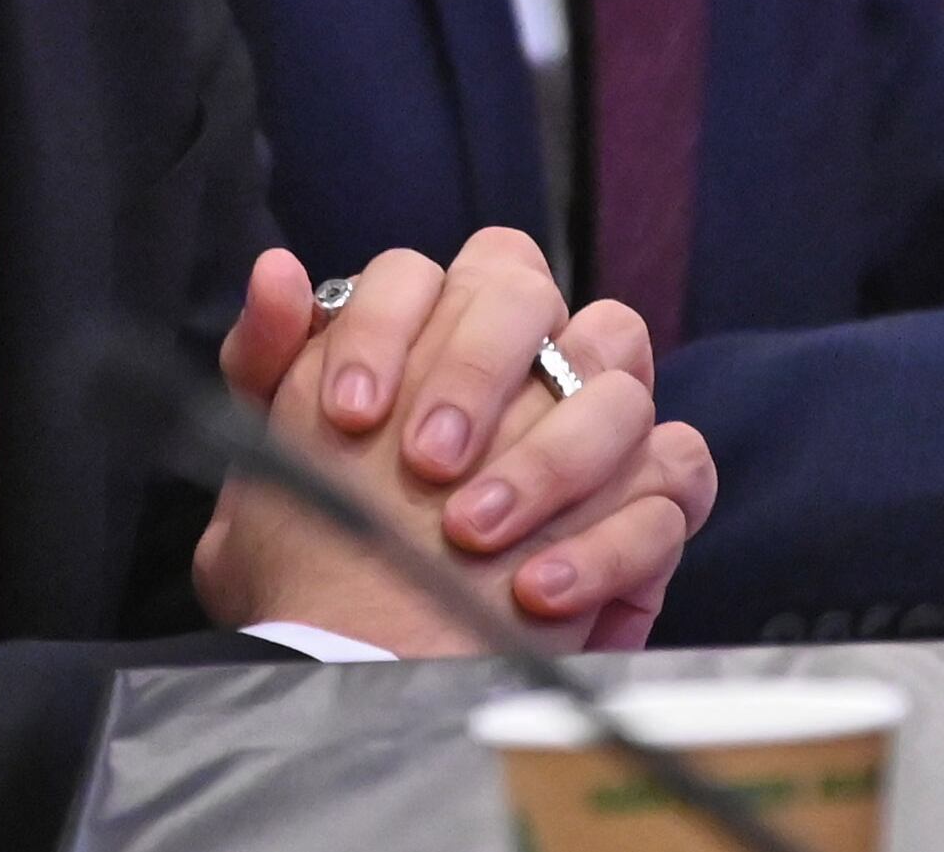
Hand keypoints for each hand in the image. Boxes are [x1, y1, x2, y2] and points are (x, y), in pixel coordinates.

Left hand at [194, 243, 716, 650]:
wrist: (377, 672)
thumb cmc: (328, 558)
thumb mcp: (275, 463)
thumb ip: (268, 359)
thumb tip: (278, 271)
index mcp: (436, 334)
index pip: (431, 271)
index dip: (389, 327)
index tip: (350, 415)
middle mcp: (525, 363)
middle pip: (531, 294)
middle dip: (475, 371)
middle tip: (424, 464)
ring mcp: (601, 428)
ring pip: (617, 384)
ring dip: (547, 461)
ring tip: (471, 537)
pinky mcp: (654, 505)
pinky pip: (675, 479)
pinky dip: (608, 541)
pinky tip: (535, 593)